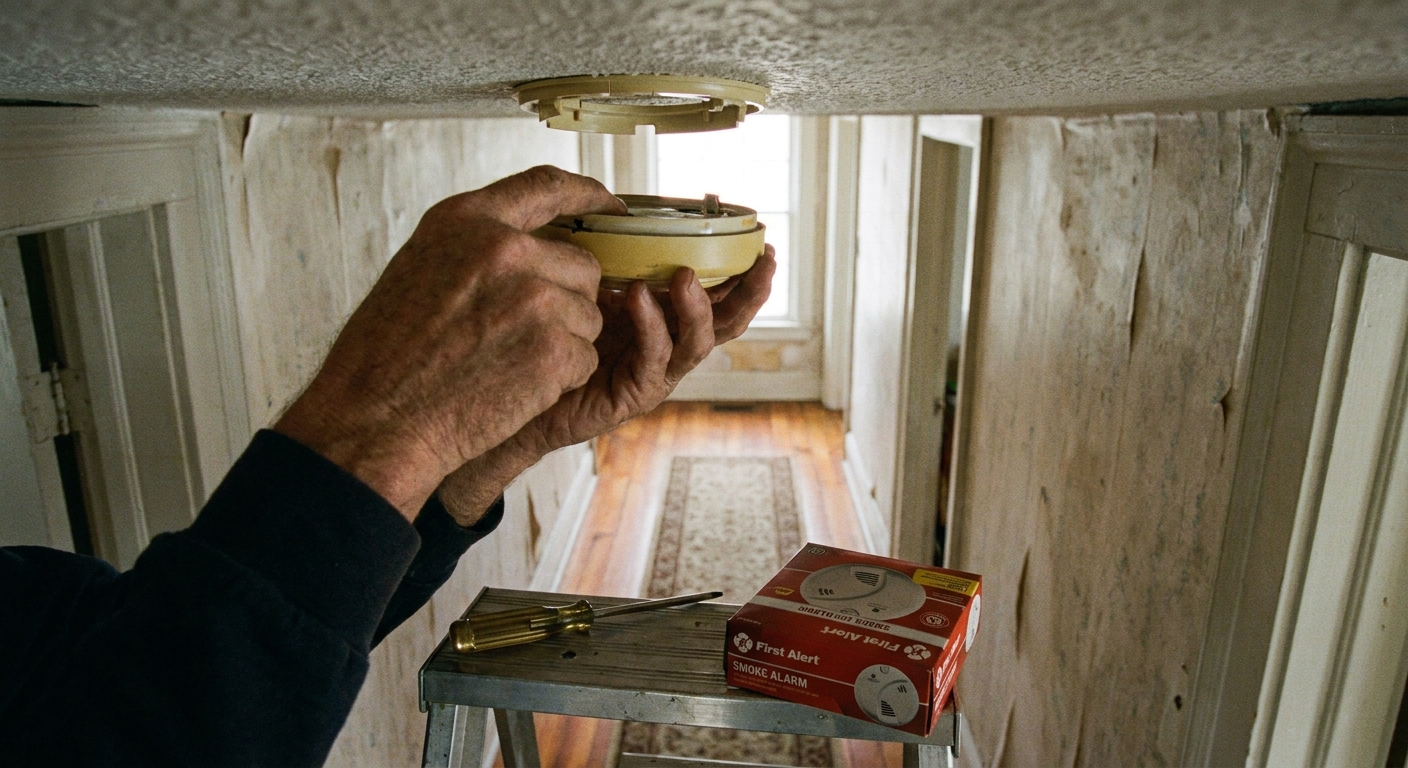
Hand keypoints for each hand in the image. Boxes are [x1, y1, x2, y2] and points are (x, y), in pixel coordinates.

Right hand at [275, 166, 625, 519]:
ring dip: (561, 343)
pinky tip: (513, 387)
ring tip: (504, 362)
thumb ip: (478, 245)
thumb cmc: (387, 354)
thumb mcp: (421, 266)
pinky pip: (584, 357)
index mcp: (467, 220)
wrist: (376, 418)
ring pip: (587, 316)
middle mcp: (506, 250)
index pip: (546, 187)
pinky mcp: (553, 348)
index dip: (588, 195)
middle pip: (581, 265)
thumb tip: (533, 244)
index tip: (612, 207)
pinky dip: (560, 378)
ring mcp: (535, 298)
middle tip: (519, 334)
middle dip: (566, 299)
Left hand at [437, 245, 776, 523]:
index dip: (743, 266)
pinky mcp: (631, 394)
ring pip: (699, 342)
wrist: (503, 385)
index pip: (717, 289)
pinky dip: (652, 326)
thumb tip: (610, 200)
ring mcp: (653, 371)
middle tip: (762, 260)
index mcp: (662, 311)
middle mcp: (666, 342)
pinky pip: (654, 360)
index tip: (760, 237)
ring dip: (698, 306)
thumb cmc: (539, 327)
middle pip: (727, 320)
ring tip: (685, 275)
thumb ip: (601, 248)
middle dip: (750, 291)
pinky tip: (637, 298)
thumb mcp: (577, 276)